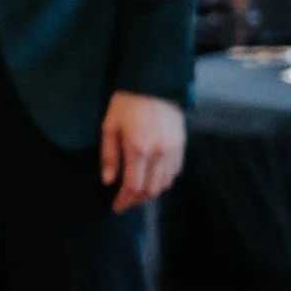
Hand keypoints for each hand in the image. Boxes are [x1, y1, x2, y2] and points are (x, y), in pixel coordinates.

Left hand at [101, 91, 184, 212]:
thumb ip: (109, 156)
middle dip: (136, 201)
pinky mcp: (181, 145)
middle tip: (125, 203)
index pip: (133, 187)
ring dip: (150, 193)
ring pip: (164, 184)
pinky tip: (153, 179)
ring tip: (138, 193)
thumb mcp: (110, 126)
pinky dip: (164, 181)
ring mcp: (172, 150)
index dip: (124, 201)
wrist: (154, 84)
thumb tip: (109, 181)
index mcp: (138, 149)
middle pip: (150, 190)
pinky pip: (175, 172)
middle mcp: (158, 153)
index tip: (116, 207)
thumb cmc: (127, 103)